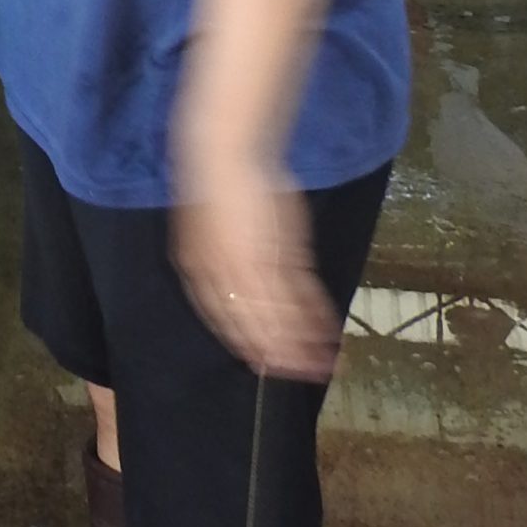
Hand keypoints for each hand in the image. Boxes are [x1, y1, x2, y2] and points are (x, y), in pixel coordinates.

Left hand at [171, 150, 339, 381]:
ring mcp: (248, 262)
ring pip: (275, 314)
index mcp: (198, 266)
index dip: (243, 341)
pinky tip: (328, 331)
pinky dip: (313, 314)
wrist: (224, 152)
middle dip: (273, 351)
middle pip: (249, 323)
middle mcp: (220, 271)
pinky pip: (296, 292)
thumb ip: (228, 261)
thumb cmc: (222, 186)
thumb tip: (248, 289)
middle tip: (294, 375)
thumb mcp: (216, 229)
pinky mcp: (275, 251)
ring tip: (320, 365)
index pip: (221, 316)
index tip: (260, 363)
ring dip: (299, 341)